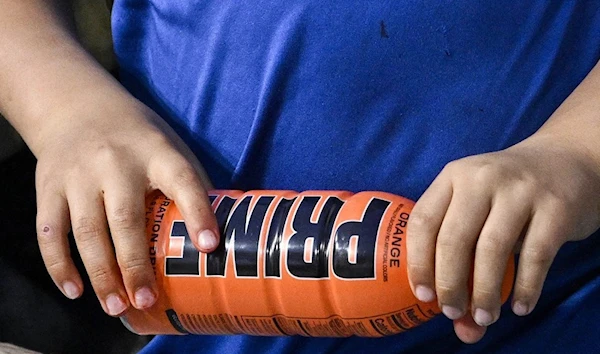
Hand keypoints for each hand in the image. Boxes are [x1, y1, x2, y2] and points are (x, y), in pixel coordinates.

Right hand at [34, 95, 218, 315]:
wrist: (77, 107)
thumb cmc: (137, 138)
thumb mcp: (170, 147)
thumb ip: (190, 183)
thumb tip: (220, 230)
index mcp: (156, 152)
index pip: (182, 181)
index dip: (197, 213)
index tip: (208, 246)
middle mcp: (115, 162)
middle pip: (125, 218)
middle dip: (136, 263)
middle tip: (148, 299)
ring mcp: (78, 175)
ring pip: (86, 230)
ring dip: (101, 273)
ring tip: (117, 306)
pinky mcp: (49, 187)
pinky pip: (49, 231)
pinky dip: (59, 264)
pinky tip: (75, 290)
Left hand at [406, 136, 599, 342]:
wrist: (565, 159)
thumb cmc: (507, 194)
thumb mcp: (478, 207)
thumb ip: (464, 257)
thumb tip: (462, 328)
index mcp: (453, 176)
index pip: (423, 221)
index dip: (419, 263)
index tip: (423, 296)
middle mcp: (482, 178)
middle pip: (454, 239)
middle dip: (450, 284)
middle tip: (452, 312)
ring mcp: (520, 190)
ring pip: (491, 249)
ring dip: (485, 291)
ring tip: (484, 317)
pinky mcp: (555, 207)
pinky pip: (536, 255)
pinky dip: (526, 287)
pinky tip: (520, 306)